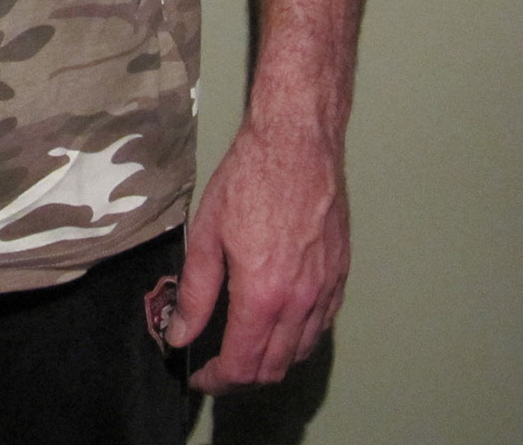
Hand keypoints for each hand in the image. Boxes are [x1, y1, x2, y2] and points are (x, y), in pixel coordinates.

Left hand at [162, 120, 349, 391]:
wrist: (298, 143)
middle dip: (242, 377)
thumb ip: (195, 292)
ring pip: (301, 353)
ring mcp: (326, 290)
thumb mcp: (207, 234)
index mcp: (263, 294)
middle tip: (217, 366)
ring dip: (271, 362)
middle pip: (274, 368)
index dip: (217, 379)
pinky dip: (298, 339)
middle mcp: (301, 301)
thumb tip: (181, 333)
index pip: (242, 364)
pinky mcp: (340, 275)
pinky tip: (278, 324)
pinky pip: (321, 327)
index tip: (200, 375)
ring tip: (244, 348)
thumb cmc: (250, 179)